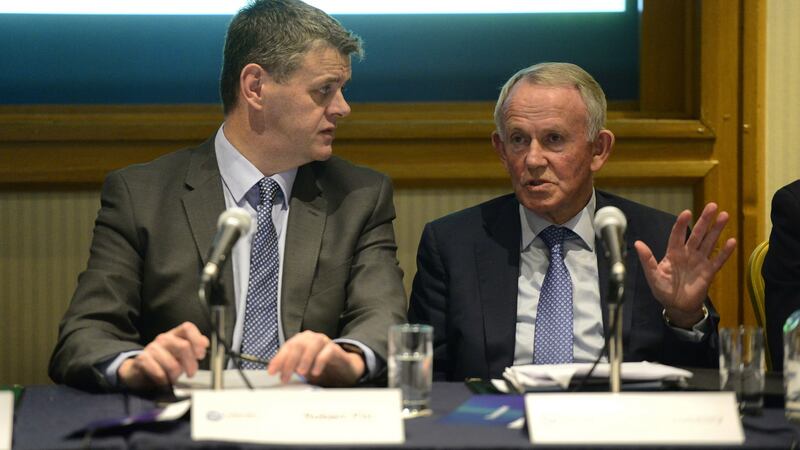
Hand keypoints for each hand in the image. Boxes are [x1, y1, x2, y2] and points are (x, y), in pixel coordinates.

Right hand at [118, 321, 208, 390]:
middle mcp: (163, 339)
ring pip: (172, 364)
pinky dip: (164, 380)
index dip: (197, 339)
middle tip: (191, 373)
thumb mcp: (181, 355)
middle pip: (183, 346)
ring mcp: (152, 348)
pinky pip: (159, 372)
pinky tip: (164, 381)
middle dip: (191, 363)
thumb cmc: (164, 363)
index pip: (187, 328)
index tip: (200, 354)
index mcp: (174, 335)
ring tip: (174, 378)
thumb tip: (205, 343)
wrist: (139, 371)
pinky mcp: (142, 360)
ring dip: (176, 375)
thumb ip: (193, 348)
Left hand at [267, 330, 365, 386]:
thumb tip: (276, 373)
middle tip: (285, 376)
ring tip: (300, 372)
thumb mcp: (302, 369)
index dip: (278, 359)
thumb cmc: (321, 368)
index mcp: (301, 341)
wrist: (343, 370)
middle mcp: (312, 339)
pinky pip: (328, 351)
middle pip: (297, 345)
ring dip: (304, 359)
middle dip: (289, 362)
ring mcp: (324, 342)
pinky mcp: (336, 349)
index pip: (287, 347)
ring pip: (312, 345)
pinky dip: (320, 361)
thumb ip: (290, 368)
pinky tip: (315, 372)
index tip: (272, 371)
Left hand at [634, 202, 736, 327]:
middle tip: (712, 205)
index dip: (681, 224)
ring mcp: (699, 261)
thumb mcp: (652, 275)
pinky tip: (732, 241)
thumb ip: (647, 259)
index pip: (677, 235)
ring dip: (717, 230)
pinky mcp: (709, 272)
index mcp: (673, 253)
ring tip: (725, 216)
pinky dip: (725, 252)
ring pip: (710, 242)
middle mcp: (688, 254)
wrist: (677, 306)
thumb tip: (637, 243)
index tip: (687, 213)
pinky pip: (718, 260)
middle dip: (704, 220)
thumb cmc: (663, 290)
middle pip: (697, 234)